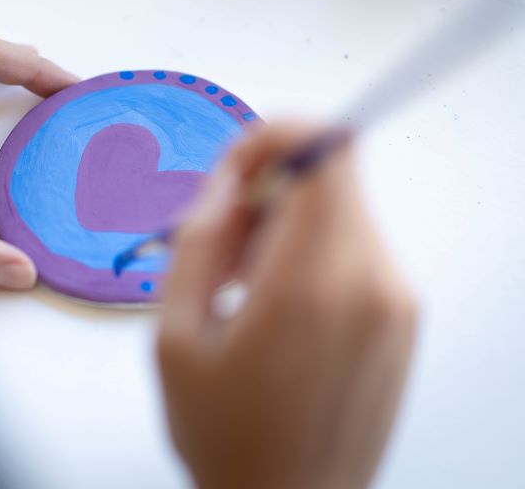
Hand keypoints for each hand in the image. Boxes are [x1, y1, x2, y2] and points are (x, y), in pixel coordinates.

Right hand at [157, 124, 416, 488]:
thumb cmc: (228, 438)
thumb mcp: (174, 338)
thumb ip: (196, 243)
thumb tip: (225, 184)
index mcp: (311, 285)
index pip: (322, 152)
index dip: (272, 138)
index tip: (234, 171)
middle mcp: (372, 284)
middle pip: (330, 179)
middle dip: (267, 192)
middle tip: (220, 247)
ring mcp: (397, 304)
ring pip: (341, 213)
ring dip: (287, 227)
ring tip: (241, 290)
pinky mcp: (404, 320)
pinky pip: (357, 249)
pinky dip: (313, 254)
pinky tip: (274, 309)